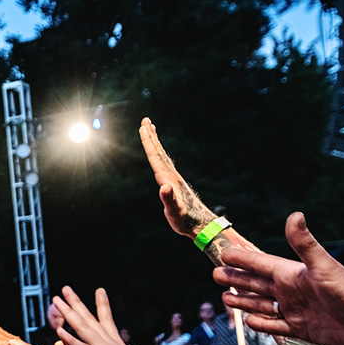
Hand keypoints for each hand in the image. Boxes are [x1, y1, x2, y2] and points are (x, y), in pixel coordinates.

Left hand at [54, 286, 175, 344]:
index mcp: (117, 344)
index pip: (107, 320)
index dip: (102, 304)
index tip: (99, 289)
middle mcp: (111, 343)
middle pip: (90, 319)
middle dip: (76, 303)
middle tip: (65, 288)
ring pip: (84, 328)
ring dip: (69, 313)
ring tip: (56, 300)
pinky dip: (71, 340)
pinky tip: (59, 331)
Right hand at [139, 117, 216, 237]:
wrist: (200, 224)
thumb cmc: (185, 220)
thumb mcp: (174, 211)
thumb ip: (169, 199)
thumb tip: (164, 187)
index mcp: (167, 178)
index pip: (155, 157)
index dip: (148, 142)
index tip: (143, 128)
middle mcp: (171, 175)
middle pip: (158, 152)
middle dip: (151, 136)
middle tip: (146, 120)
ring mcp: (173, 178)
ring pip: (161, 156)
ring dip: (155, 142)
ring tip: (150, 130)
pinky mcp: (173, 183)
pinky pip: (164, 163)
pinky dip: (159, 154)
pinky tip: (158, 154)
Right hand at [214, 212, 343, 344]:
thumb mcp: (323, 266)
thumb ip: (304, 243)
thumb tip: (294, 215)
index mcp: (291, 273)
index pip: (259, 263)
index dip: (241, 258)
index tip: (223, 252)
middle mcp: (290, 290)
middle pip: (255, 283)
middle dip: (235, 279)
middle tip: (214, 274)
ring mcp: (294, 310)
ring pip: (261, 304)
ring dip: (243, 301)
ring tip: (224, 298)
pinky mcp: (301, 329)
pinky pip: (274, 326)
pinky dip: (261, 324)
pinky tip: (249, 322)